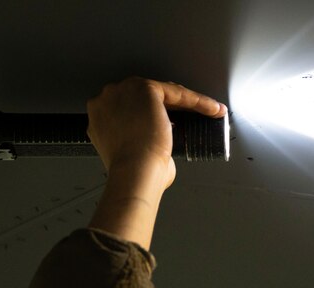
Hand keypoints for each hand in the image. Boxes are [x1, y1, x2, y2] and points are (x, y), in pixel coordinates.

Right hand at [86, 78, 225, 248]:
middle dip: (172, 105)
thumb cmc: (132, 173)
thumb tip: (161, 156)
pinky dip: (198, 101)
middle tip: (194, 117)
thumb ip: (140, 146)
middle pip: (147, 97)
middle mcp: (108, 97)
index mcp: (100, 115)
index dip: (154, 115)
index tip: (174, 124)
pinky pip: (178, 92)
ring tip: (208, 113)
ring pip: (164, 92)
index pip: (132, 108)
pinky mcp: (146, 89)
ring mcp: (125, 90)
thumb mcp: (129, 156)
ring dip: (188, 102)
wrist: (133, 172)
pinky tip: (213, 110)